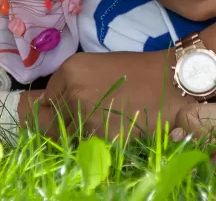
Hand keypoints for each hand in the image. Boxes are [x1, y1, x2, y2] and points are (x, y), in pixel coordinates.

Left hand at [44, 50, 187, 138]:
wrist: (172, 82)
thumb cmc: (137, 70)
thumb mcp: (96, 67)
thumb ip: (70, 85)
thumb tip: (45, 106)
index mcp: (69, 71)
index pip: (44, 101)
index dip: (53, 109)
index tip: (65, 111)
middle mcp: (73, 93)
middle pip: (51, 123)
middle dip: (63, 125)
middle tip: (87, 120)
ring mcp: (87, 118)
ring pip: (68, 139)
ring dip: (80, 136)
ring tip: (102, 124)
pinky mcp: (104, 138)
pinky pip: (89, 148)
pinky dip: (97, 145)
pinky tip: (114, 131)